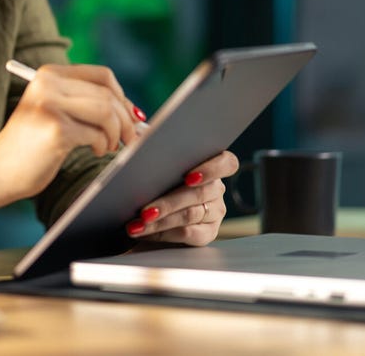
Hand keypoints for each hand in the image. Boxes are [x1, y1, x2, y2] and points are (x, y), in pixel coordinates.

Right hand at [0, 64, 143, 220]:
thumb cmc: (30, 145)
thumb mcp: (54, 112)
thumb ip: (84, 104)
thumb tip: (134, 112)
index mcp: (49, 74)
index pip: (101, 75)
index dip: (122, 97)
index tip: (130, 116)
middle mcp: (49, 84)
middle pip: (108, 95)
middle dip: (126, 119)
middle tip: (130, 137)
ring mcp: (52, 106)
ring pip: (107, 113)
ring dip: (117, 133)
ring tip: (109, 146)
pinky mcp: (56, 130)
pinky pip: (97, 134)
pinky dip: (103, 145)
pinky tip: (96, 151)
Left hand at [124, 150, 238, 245]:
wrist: (150, 212)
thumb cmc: (155, 178)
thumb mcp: (153, 159)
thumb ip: (151, 142)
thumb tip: (139, 130)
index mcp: (210, 165)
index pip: (226, 163)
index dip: (211, 169)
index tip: (188, 177)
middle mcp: (217, 189)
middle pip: (199, 194)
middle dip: (168, 203)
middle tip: (145, 211)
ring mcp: (215, 213)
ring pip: (189, 215)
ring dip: (161, 220)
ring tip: (138, 223)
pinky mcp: (207, 234)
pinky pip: (189, 234)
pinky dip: (164, 233)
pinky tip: (145, 232)